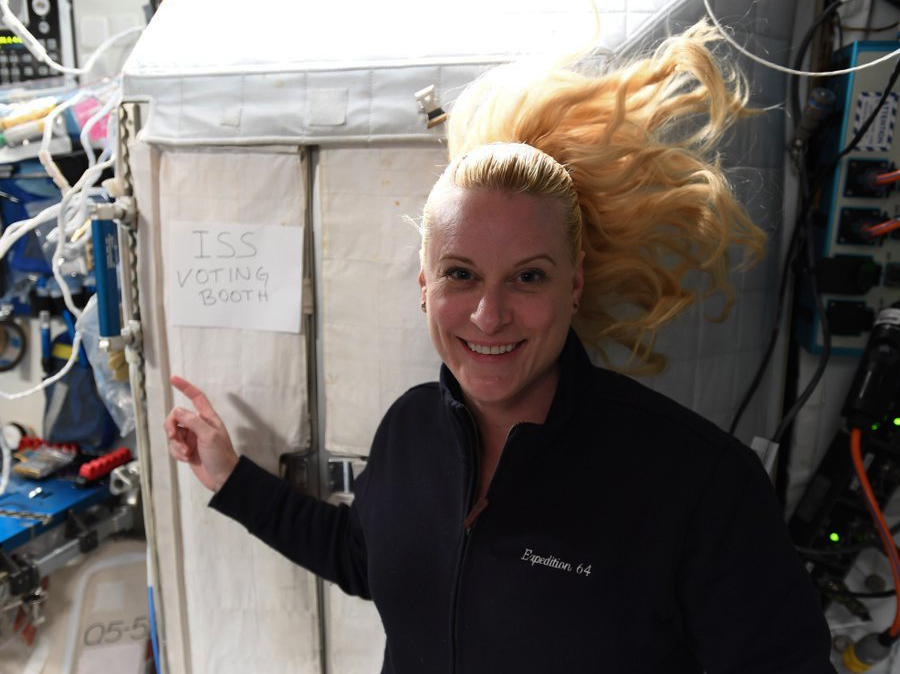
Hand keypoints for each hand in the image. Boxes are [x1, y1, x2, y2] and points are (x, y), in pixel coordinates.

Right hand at [164, 375, 238, 491]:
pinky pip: (174, 447)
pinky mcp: (187, 450)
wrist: (222, 478)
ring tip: (187, 453)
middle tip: (175, 437)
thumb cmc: (221, 456)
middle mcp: (199, 425)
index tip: (173, 379)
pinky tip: (186, 460)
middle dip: (172, 427)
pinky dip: (177, 453)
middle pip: (176, 417)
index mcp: (208, 418)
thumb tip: (177, 411)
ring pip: (173, 433)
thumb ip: (193, 422)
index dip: (185, 387)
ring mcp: (192, 438)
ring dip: (176, 444)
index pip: (196, 397)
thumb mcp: (209, 436)